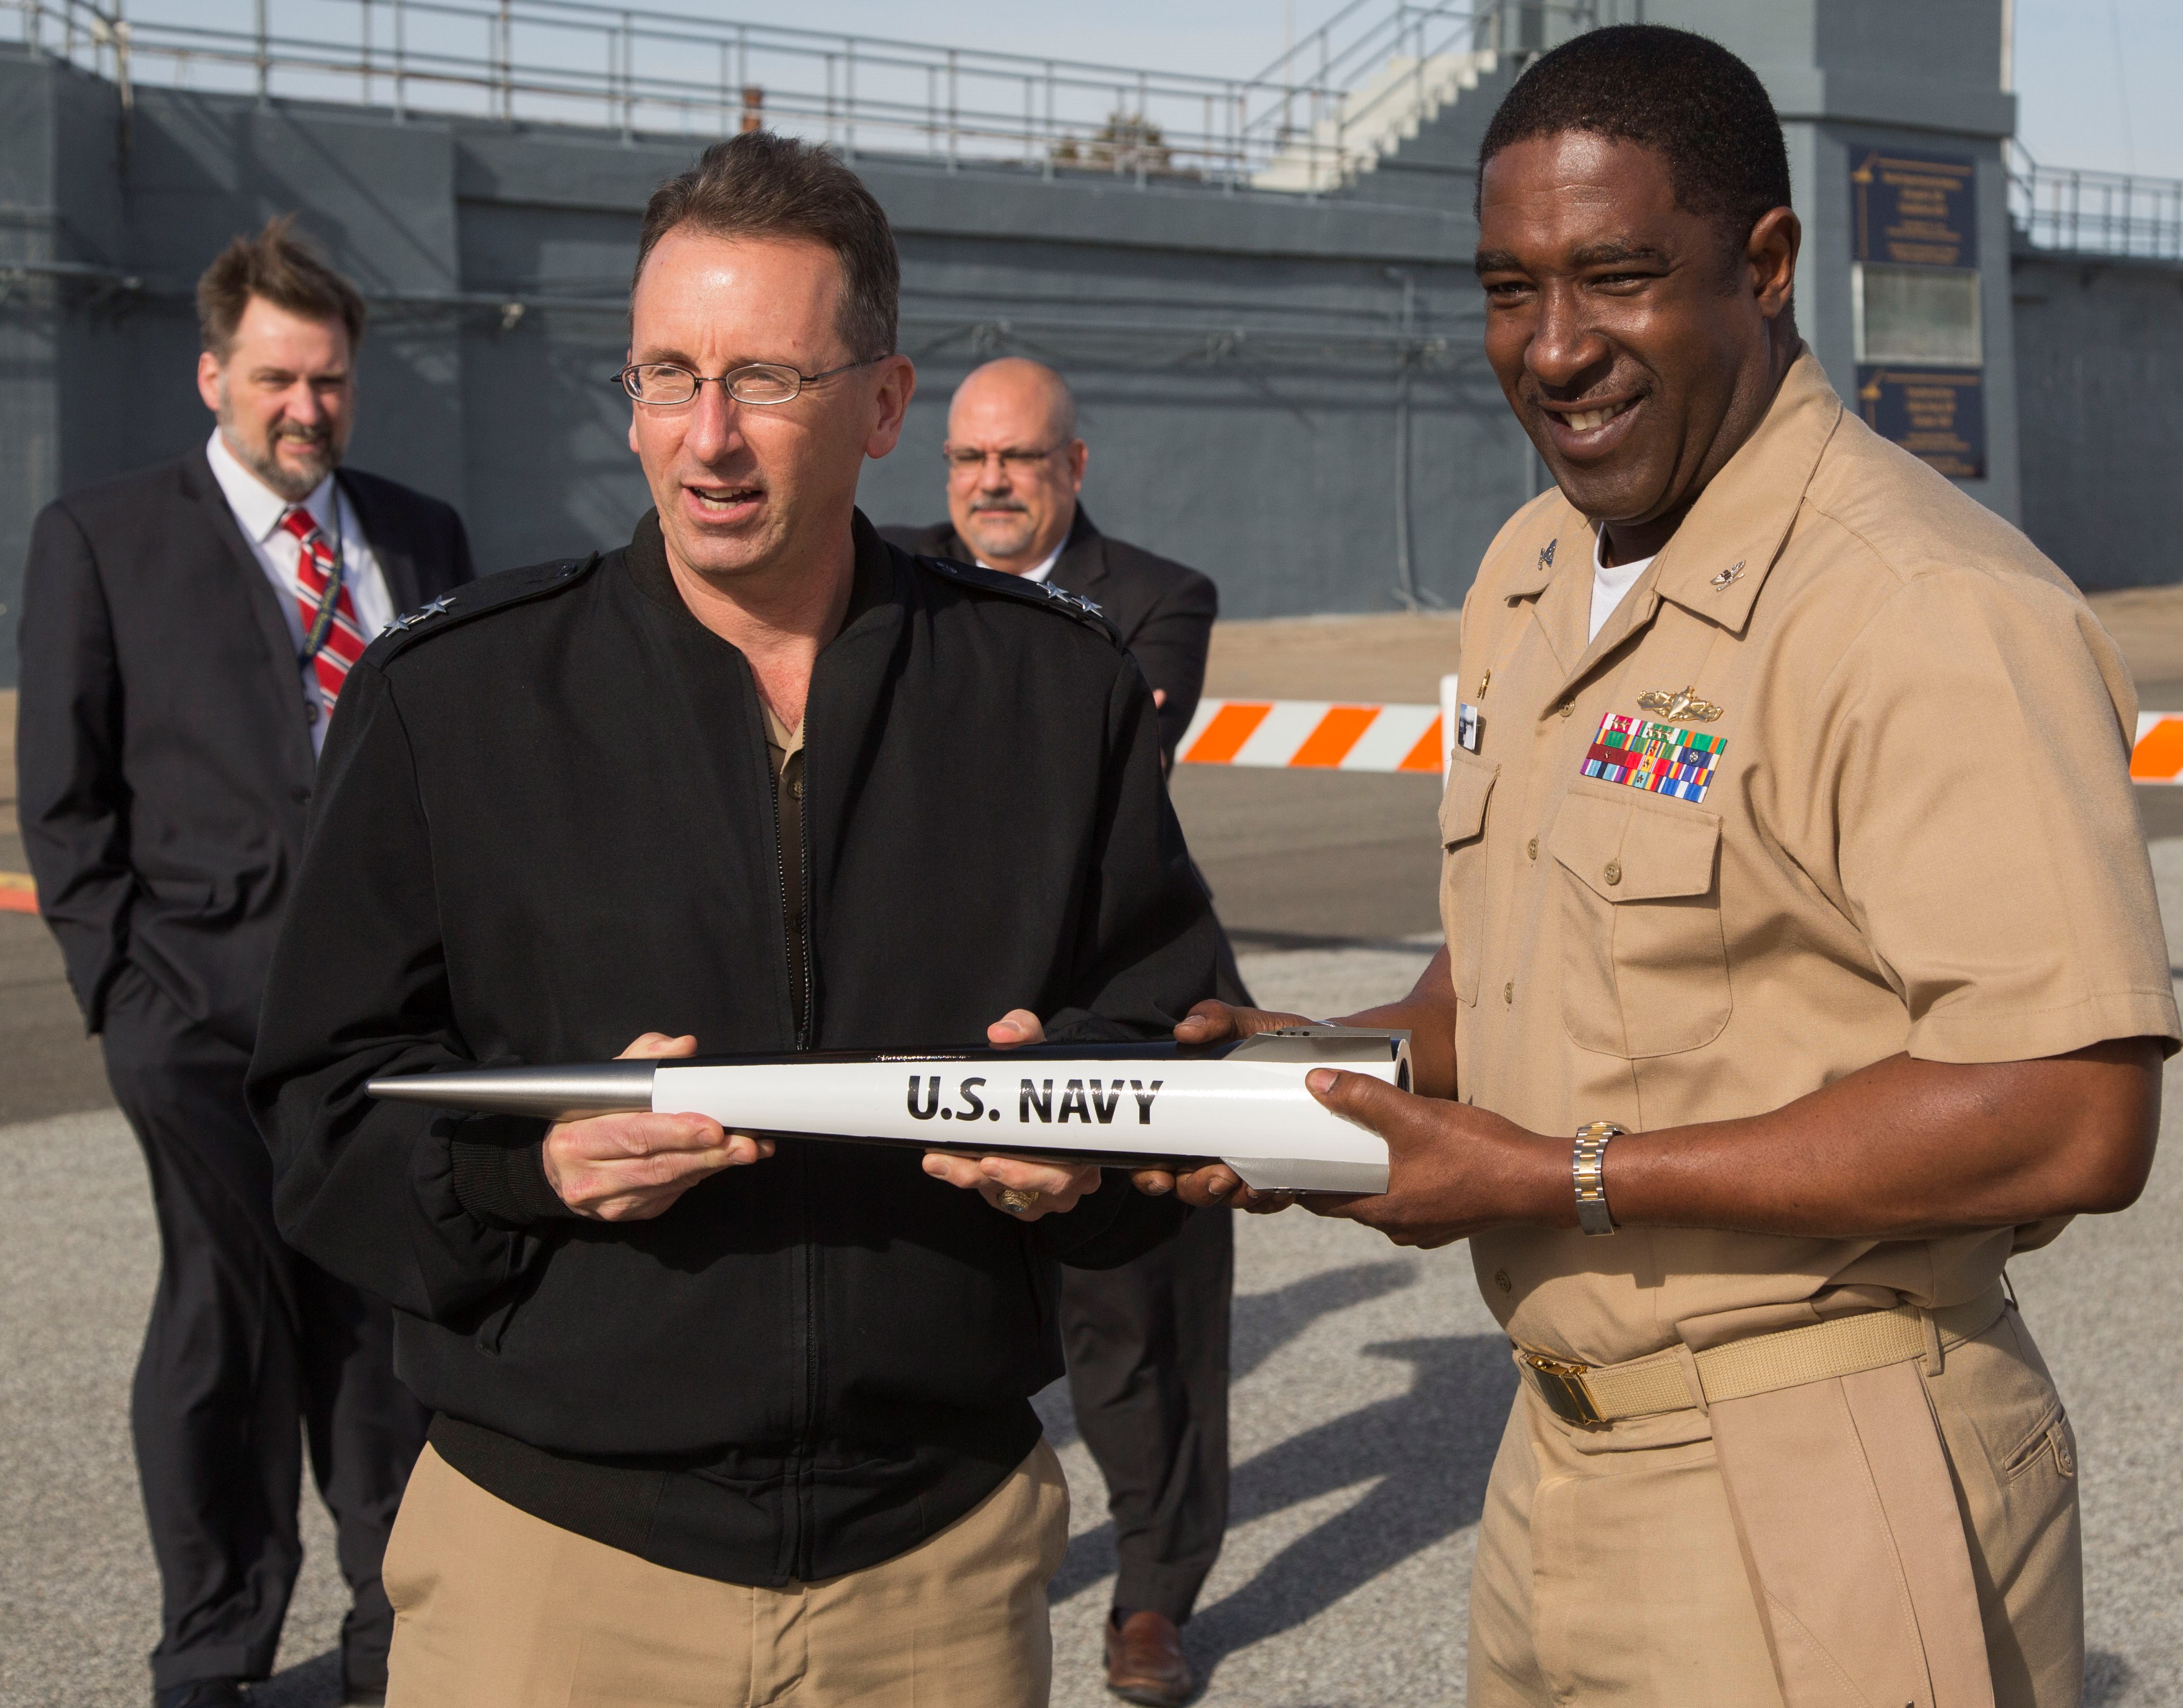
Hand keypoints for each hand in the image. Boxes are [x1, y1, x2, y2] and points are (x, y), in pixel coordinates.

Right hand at [543, 1032, 773, 1221]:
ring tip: (747, 1149)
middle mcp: (586, 1177)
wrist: (560, 1165)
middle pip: (657, 1165)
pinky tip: (724, 1161)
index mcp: (574, 1139)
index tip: (713, 1126)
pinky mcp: (627, 1213)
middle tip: (744, 1142)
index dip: (676, 1132)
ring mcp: (607, 1202)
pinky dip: (702, 1175)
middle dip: (707, 1153)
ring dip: (713, 1165)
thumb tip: (682, 1047)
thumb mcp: (606, 1082)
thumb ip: (643, 1060)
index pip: (634, 1134)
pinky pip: (671, 1194)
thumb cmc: (587, 1117)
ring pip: (669, 1182)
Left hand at [919, 1008, 1100, 1218]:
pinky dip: (968, 1179)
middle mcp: (1069, 1176)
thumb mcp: (1038, 1048)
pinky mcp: (1023, 1198)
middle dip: (984, 1178)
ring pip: (1007, 1196)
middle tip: (950, 1161)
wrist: (1040, 1095)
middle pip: (1031, 1190)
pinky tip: (943, 1163)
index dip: (1027, 1174)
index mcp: (1080, 1144)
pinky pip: (996, 1197)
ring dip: (969, 1178)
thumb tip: (999, 1033)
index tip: (989, 1161)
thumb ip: (1023, 1030)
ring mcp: (1045, 1191)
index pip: (1063, 1171)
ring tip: (937, 1160)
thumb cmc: (1042, 1076)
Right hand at [1127, 999, 1324, 1211]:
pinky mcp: (1280, 1173)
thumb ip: (1218, 1020)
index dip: (1151, 1175)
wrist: (1332, 1058)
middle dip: (1198, 1189)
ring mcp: (1247, 1162)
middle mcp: (1214, 1144)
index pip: (1158, 1155)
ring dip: (1235, 1196)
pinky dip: (1269, 1198)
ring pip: (1228, 1196)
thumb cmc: (1281, 1043)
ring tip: (1251, 1184)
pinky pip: (1267, 1201)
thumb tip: (1185, 1031)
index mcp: (1196, 1116)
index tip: (1161, 1177)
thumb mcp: (1251, 1027)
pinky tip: (1280, 1188)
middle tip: (1219, 1178)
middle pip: (1188, 1186)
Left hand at [1296, 1067, 1550, 1247]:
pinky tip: (1403, 1160)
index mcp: (1382, 1209)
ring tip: (1355, 1146)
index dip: (1297, 1181)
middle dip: (1329, 1176)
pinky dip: (1396, 1185)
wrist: (1541, 1180)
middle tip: (1315, 1142)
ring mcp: (1426, 1228)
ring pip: (1379, 1204)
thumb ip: (1364, 1097)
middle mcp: (1398, 1227)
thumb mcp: (1415, 1115)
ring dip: (1364, 1180)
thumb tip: (1315, 1081)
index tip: (1283, 1157)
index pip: (1319, 1202)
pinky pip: (1409, 1204)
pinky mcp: (1450, 1220)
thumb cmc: (1479, 1151)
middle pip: (1346, 1202)